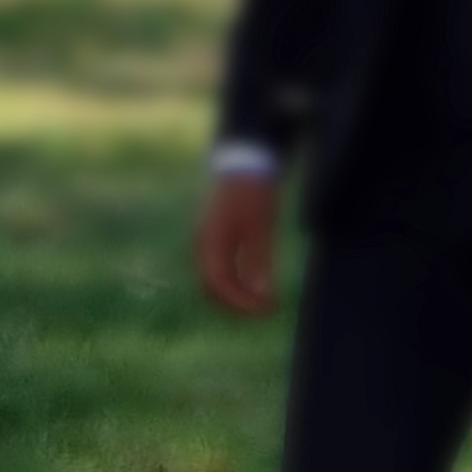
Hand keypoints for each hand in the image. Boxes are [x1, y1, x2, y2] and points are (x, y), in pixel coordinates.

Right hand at [193, 157, 279, 318]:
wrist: (245, 161)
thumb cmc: (253, 192)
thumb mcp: (262, 227)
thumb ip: (260, 260)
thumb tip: (263, 294)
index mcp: (212, 242)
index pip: (220, 284)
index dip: (242, 302)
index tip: (267, 309)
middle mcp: (204, 244)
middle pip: (213, 286)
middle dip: (238, 302)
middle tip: (266, 310)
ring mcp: (208, 240)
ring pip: (216, 278)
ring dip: (237, 293)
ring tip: (263, 301)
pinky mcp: (217, 235)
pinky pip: (221, 266)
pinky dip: (236, 281)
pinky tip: (256, 283)